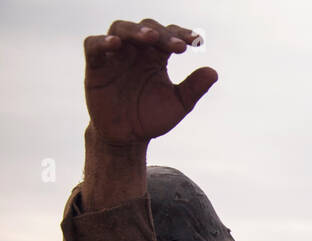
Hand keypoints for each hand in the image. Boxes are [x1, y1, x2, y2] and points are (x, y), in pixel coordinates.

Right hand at [84, 20, 213, 147]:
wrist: (127, 137)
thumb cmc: (152, 117)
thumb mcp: (178, 104)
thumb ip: (194, 88)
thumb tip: (214, 72)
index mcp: (157, 56)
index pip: (170, 36)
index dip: (182, 34)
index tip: (197, 42)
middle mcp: (136, 51)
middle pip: (147, 28)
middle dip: (163, 34)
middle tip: (178, 46)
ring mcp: (115, 56)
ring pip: (121, 29)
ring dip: (136, 31)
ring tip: (151, 37)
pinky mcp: (95, 66)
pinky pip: (93, 46)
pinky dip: (102, 41)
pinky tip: (115, 44)